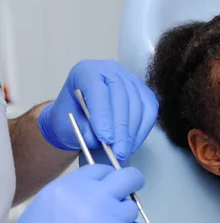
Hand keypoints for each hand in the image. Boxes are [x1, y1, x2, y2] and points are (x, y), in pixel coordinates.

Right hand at [0, 165, 145, 222]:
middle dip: (132, 182)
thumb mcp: (46, 209)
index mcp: (70, 188)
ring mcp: (112, 221)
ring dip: (122, 220)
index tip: (110, 188)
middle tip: (131, 190)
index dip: (107, 179)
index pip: (101, 170)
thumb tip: (99, 191)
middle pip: (128, 178)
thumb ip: (74, 195)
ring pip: (131, 210)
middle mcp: (94, 200)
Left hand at [38, 60, 157, 161]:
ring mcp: (130, 79)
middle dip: (121, 129)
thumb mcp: (67, 124)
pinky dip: (142, 131)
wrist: (80, 115)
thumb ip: (83, 129)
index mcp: (86, 71)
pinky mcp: (144, 92)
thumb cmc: (72, 117)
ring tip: (124, 153)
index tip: (105, 139)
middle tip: (118, 152)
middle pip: (122, 97)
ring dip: (132, 133)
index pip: (98, 90)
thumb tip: (100, 141)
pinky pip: (149, 111)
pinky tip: (133, 144)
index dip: (103, 115)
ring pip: (138, 105)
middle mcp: (111, 70)